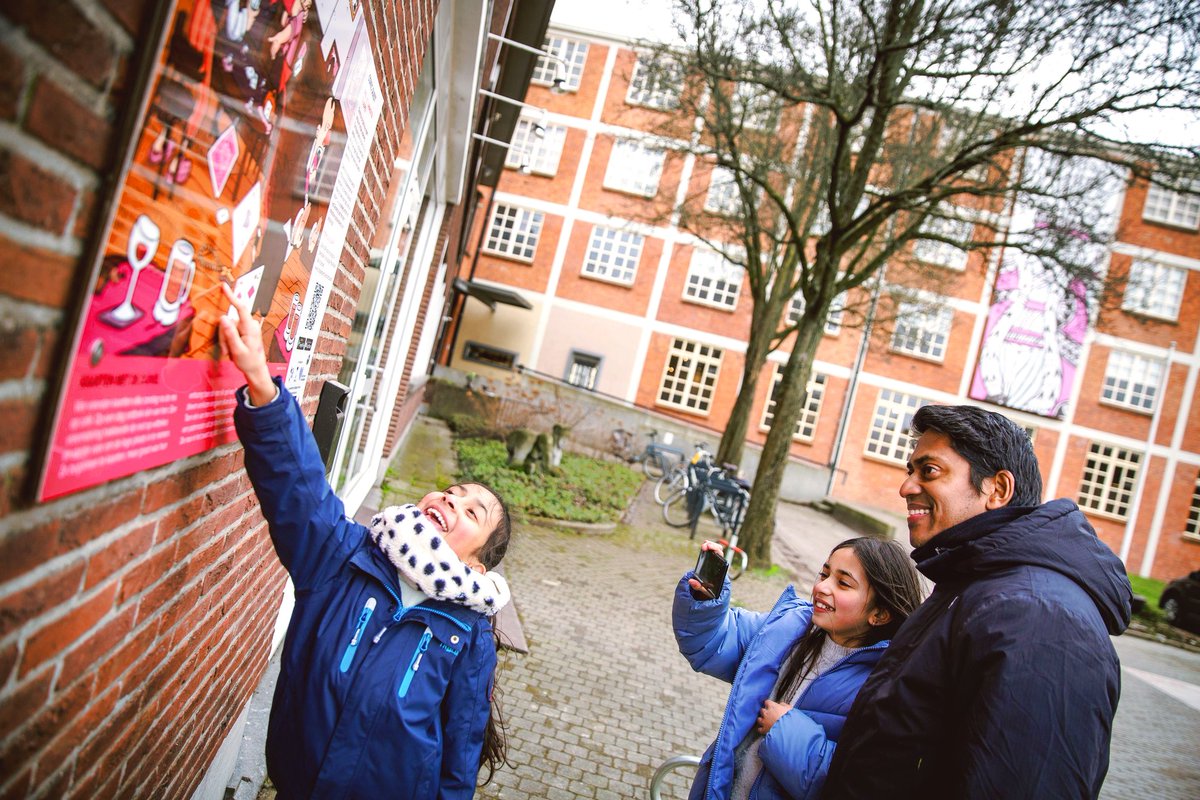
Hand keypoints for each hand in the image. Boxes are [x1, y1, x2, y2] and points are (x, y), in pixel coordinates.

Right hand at [218, 283, 274, 405]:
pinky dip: (228, 340)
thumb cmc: (248, 362)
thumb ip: (230, 334)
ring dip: (225, 340)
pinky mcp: (243, 329)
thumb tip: (223, 317)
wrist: (255, 369)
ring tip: (230, 352)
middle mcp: (249, 324)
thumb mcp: (237, 350)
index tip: (224, 286)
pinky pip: (230, 330)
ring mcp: (247, 327)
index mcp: (250, 328)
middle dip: (224, 335)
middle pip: (229, 321)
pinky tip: (232, 349)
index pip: (241, 308)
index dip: (232, 296)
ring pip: (227, 326)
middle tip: (227, 351)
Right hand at [687, 541, 725, 598]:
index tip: (710, 549)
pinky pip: (712, 551)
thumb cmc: (709, 590)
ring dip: (711, 545)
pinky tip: (705, 543)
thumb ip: (698, 586)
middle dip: (713, 547)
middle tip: (705, 547)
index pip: (721, 559)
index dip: (717, 551)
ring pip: (717, 549)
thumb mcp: (703, 590)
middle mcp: (720, 565)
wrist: (710, 590)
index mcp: (720, 571)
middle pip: (720, 552)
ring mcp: (716, 562)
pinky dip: (709, 546)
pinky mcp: (712, 560)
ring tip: (704, 545)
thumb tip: (691, 581)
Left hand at [755, 699, 790, 735]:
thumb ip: (784, 705)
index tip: (771, 706)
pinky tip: (765, 730)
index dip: (769, 704)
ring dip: (762, 720)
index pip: (767, 702)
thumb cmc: (789, 718)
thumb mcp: (789, 709)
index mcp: (772, 706)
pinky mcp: (764, 730)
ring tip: (766, 722)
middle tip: (769, 714)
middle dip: (765, 712)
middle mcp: (766, 713)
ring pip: (759, 719)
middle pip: (762, 710)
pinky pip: (759, 729)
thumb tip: (782, 704)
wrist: (787, 729)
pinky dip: (762, 730)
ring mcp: (764, 721)